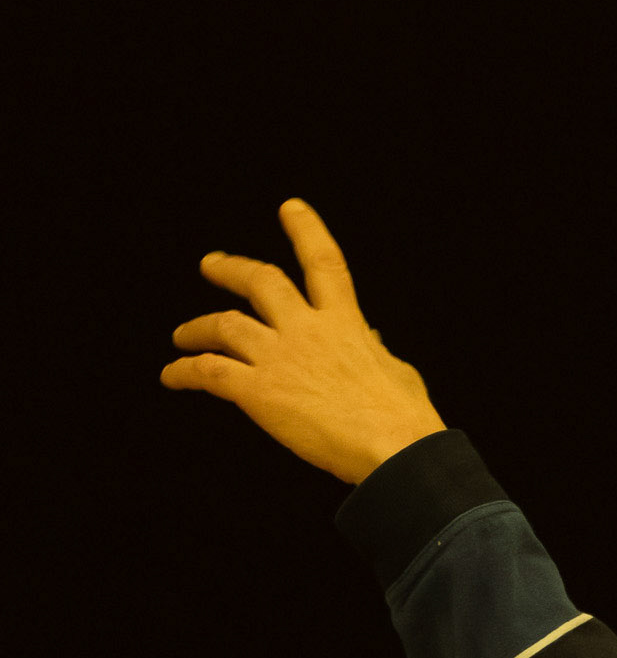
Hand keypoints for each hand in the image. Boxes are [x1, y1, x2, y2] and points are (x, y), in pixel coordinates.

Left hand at [159, 198, 447, 483]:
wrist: (393, 449)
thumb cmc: (404, 420)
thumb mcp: (398, 372)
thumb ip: (375, 350)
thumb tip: (369, 338)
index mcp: (345, 323)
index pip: (323, 263)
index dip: (306, 230)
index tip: (290, 209)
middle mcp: (307, 330)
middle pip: (260, 282)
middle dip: (231, 269)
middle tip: (211, 265)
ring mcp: (279, 358)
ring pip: (225, 325)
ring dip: (198, 327)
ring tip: (182, 335)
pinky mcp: (259, 392)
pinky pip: (209, 372)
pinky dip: (185, 371)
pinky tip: (172, 376)